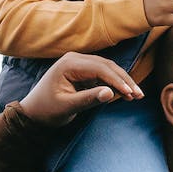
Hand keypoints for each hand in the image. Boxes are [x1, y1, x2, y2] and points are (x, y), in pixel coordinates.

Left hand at [18, 53, 142, 126]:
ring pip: (107, 69)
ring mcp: (79, 64)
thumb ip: (89, 99)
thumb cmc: (46, 110)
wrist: (33, 113)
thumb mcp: (67, 107)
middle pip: (107, 66)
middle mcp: (75, 59)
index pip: (100, 68)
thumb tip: (111, 93)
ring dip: (122, 81)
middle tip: (139, 94)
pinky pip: (102, 75)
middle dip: (124, 80)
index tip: (130, 92)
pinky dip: (114, 84)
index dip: (117, 80)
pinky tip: (125, 94)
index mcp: (69, 64)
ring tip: (136, 96)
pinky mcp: (83, 72)